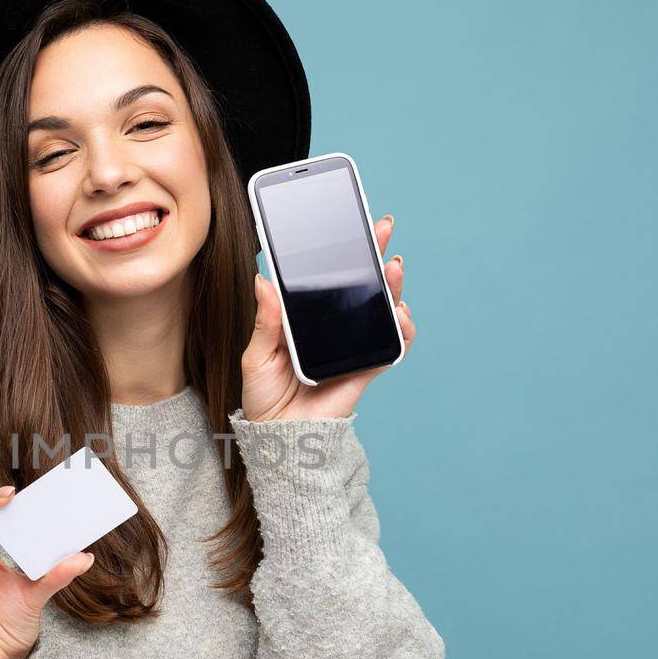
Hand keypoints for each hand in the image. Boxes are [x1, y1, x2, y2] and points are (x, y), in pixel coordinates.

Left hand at [240, 213, 415, 421]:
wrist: (278, 437)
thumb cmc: (263, 397)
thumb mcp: (257, 354)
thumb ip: (266, 320)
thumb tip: (262, 280)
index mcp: (304, 318)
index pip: (326, 277)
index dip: (338, 250)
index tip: (345, 221)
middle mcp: (332, 327)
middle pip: (360, 284)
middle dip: (372, 253)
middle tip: (380, 226)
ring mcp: (352, 345)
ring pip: (381, 308)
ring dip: (392, 285)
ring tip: (392, 266)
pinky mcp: (366, 367)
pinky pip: (391, 345)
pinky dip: (401, 328)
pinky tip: (399, 312)